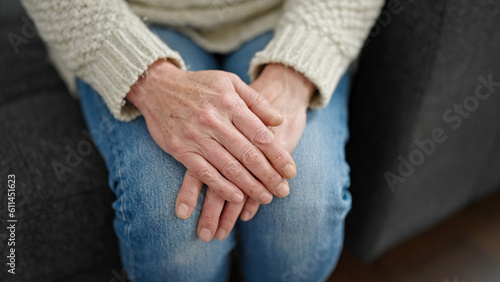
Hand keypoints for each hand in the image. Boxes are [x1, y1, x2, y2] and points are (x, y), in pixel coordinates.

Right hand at [177, 64, 314, 240]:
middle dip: (269, 176)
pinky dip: (222, 187)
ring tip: (266, 198)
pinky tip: (237, 198)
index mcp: (230, 103)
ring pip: (229, 167)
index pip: (261, 135)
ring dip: (250, 186)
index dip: (278, 155)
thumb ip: (256, 101)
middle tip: (283, 191)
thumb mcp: (230, 82)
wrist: (156, 86)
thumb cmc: (199, 84)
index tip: (291, 171)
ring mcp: (196, 137)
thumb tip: (279, 121)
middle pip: (248, 154)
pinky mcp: (180, 150)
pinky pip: (205, 173)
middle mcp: (215, 121)